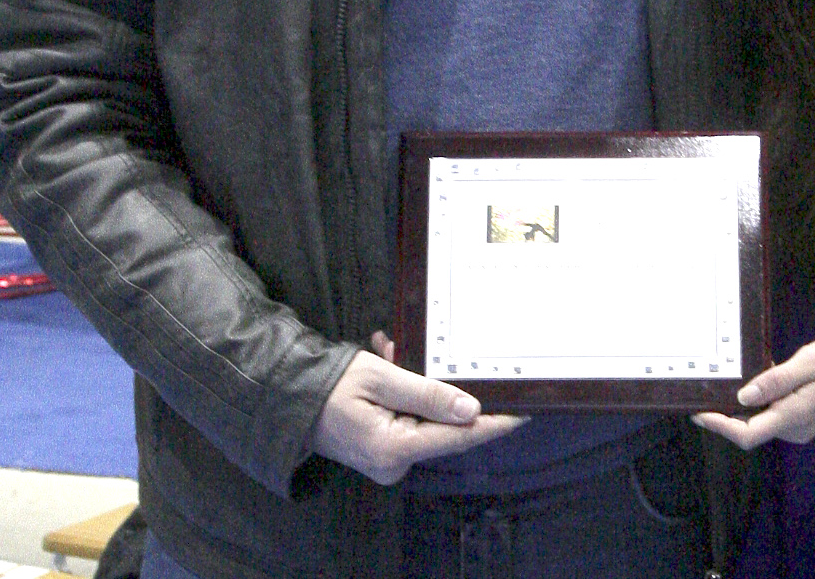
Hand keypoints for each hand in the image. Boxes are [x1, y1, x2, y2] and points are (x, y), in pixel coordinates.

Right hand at [311, 336, 524, 484]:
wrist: (289, 399)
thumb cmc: (331, 385)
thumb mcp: (381, 377)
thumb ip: (428, 394)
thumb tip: (472, 409)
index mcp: (394, 449)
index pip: (458, 436)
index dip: (494, 423)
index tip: (525, 410)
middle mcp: (394, 464)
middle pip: (443, 426)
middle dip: (442, 387)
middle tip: (420, 351)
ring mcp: (389, 461)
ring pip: (426, 418)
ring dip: (417, 384)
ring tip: (391, 351)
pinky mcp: (384, 451)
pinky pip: (409, 419)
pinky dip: (404, 392)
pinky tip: (389, 360)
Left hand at [690, 337, 814, 450]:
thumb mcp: (811, 362)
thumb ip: (777, 380)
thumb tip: (742, 396)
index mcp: (794, 417)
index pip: (747, 433)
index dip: (719, 425)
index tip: (697, 411)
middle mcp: (793, 429)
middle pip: (749, 429)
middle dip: (724, 414)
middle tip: (703, 390)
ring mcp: (798, 426)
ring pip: (759, 421)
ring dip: (739, 407)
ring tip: (719, 383)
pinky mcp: (802, 418)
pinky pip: (772, 414)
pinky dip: (756, 402)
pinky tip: (748, 380)